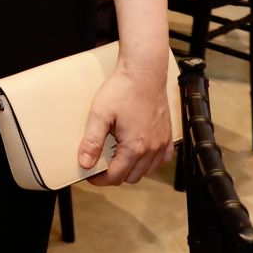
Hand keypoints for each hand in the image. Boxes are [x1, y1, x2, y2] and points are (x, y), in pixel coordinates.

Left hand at [79, 63, 170, 186]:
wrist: (144, 73)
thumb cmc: (122, 90)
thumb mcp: (99, 114)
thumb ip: (91, 141)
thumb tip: (84, 163)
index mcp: (134, 147)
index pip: (116, 177)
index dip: (100, 179)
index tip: (90, 174)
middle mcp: (152, 149)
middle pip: (131, 177)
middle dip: (114, 175)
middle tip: (100, 165)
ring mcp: (162, 143)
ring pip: (147, 170)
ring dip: (131, 169)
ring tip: (116, 157)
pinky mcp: (168, 136)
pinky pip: (161, 159)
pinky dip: (149, 162)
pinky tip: (138, 152)